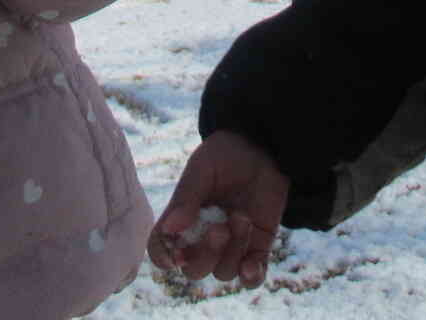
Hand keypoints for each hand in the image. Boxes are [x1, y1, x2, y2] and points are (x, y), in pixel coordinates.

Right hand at [147, 131, 289, 288]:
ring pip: (223, 272)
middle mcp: (203, 238)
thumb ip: (187, 197)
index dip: (164, 258)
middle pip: (194, 269)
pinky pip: (252, 278)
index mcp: (182, 219)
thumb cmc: (226, 155)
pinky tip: (252, 266)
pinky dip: (251, 277)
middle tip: (220, 228)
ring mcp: (230, 245)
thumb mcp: (203, 169)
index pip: (163, 249)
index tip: (176, 255)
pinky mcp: (256, 247)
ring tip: (243, 217)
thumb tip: (170, 229)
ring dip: (233, 250)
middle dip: (206, 255)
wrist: (262, 146)